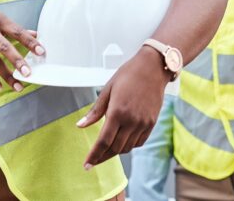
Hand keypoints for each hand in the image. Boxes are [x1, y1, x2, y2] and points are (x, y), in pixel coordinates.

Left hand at [76, 48, 168, 167]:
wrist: (153, 68)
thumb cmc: (128, 75)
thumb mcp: (107, 90)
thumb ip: (95, 111)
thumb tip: (80, 126)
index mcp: (117, 112)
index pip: (103, 141)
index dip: (94, 155)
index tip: (86, 165)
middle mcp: (131, 121)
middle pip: (115, 148)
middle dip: (102, 156)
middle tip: (93, 160)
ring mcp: (143, 123)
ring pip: (127, 147)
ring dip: (115, 151)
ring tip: (106, 151)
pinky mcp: (151, 123)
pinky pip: (139, 142)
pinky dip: (129, 145)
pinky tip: (122, 142)